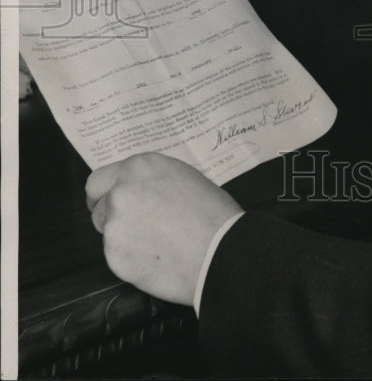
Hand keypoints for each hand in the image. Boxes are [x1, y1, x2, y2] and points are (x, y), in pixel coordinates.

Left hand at [86, 152, 242, 305]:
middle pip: (97, 207)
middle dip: (111, 216)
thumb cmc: (212, 213)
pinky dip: (130, 259)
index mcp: (139, 167)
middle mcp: (120, 192)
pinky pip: (116, 256)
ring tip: (155, 243)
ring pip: (107, 233)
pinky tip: (156, 258)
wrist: (220, 252)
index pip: (98, 180)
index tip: (108, 202)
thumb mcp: (183, 177)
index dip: (104, 193)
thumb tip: (138, 189)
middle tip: (134, 226)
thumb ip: (151, 180)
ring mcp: (115, 226)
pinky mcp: (115, 257)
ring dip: (123, 237)